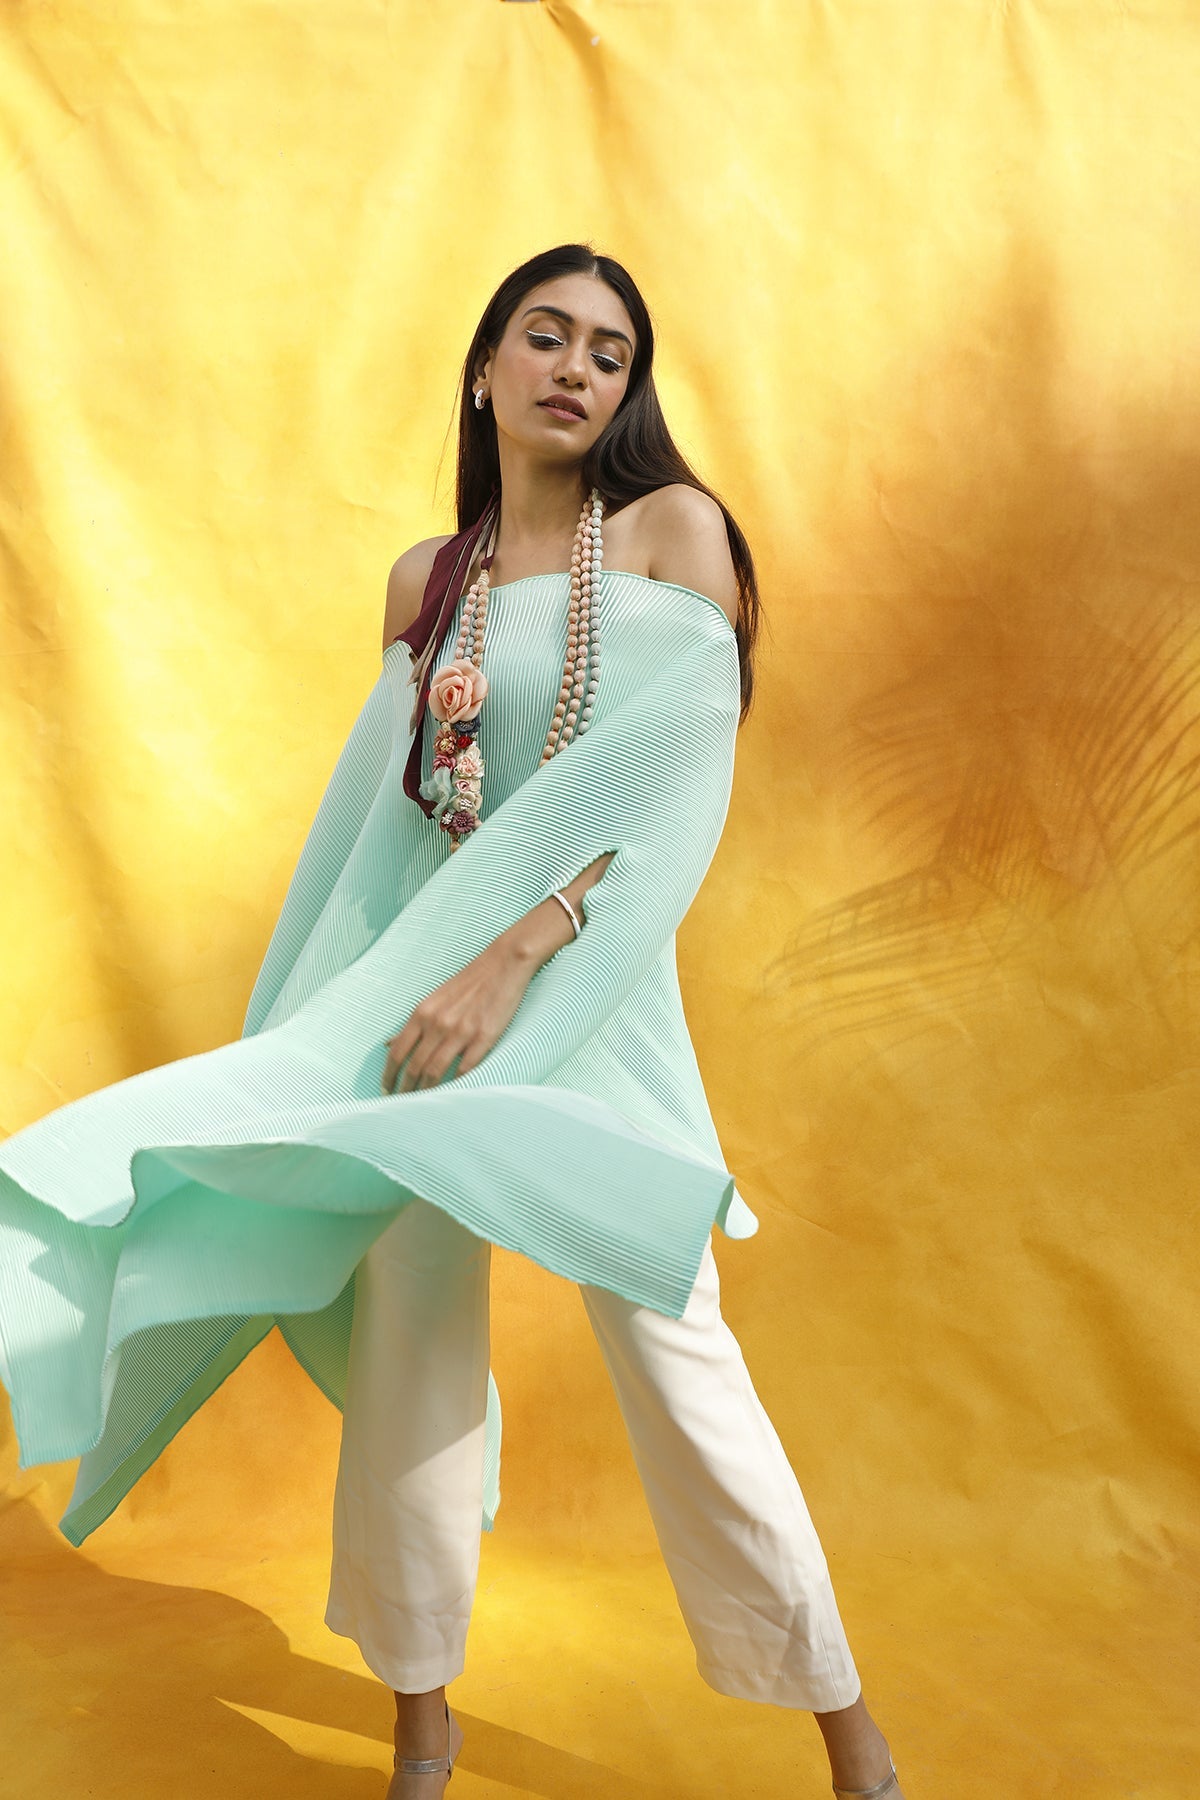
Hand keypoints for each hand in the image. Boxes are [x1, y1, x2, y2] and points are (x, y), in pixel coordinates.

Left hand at [381, 939, 535, 1093]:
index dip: (389, 1074)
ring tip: (421, 1104)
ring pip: (436, 1072)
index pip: (397, 1052)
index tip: (386, 1089)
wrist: (502, 964)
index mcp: (422, 1013)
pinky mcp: (484, 1038)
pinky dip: (455, 1085)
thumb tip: (387, 1044)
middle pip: (414, 1066)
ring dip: (426, 1092)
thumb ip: (413, 1024)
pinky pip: (465, 1070)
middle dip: (405, 1089)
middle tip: (402, 1103)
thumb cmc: (467, 983)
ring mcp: (461, 1031)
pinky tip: (451, 1095)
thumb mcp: (433, 999)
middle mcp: (437, 1023)